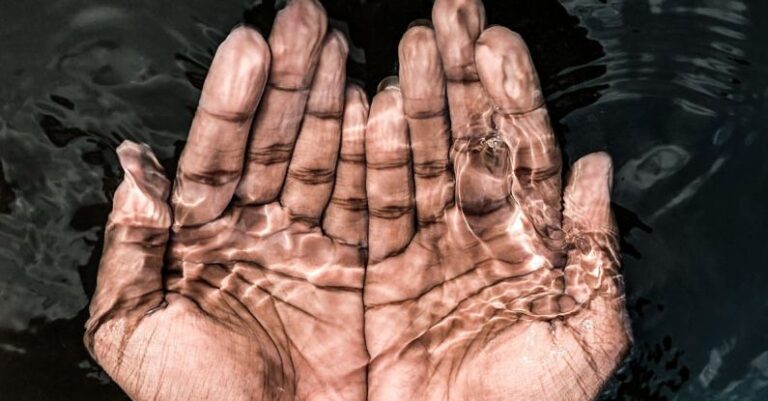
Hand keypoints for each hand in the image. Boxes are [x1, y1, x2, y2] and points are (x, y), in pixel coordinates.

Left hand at [85, 1, 368, 399]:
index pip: (216, 156)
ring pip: (323, 160)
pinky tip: (375, 107)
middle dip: (291, 81)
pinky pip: (367, 204)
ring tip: (340, 46)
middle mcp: (258, 232)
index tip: (250, 48)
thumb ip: (128, 248)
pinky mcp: (357, 268)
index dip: (231, 102)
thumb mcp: (132, 329)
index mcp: (200, 240)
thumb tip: (133, 169)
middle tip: (306, 21)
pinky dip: (373, 159)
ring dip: (332, 102)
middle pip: (276, 143)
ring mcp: (311, 246)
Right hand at [363, 1, 630, 399]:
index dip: (511, 96)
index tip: (495, 44)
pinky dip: (365, 160)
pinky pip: (370, 205)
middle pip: (466, 140)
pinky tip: (366, 111)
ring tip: (408, 51)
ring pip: (417, 160)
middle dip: (458, 78)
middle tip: (446, 18)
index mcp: (528, 243)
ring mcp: (423, 247)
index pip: (523, 152)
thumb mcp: (584, 333)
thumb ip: (593, 248)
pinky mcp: (378, 270)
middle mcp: (474, 234)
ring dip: (413, 104)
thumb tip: (596, 168)